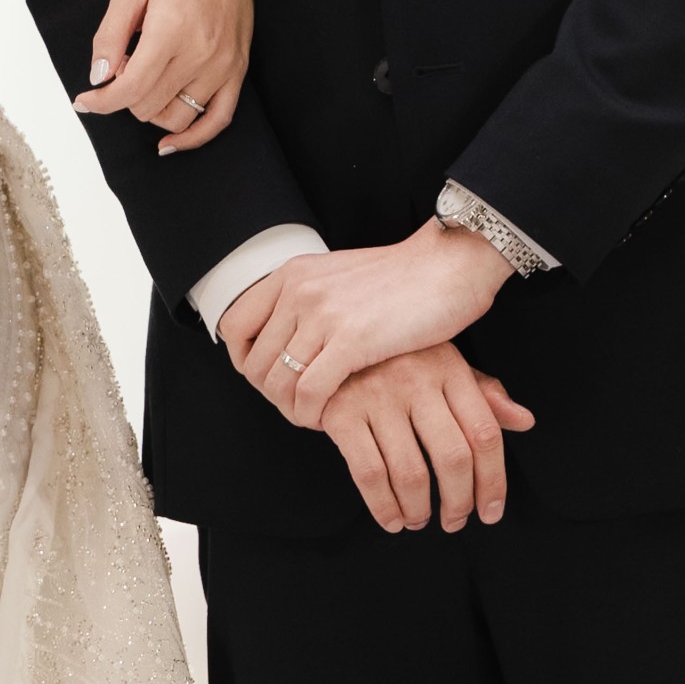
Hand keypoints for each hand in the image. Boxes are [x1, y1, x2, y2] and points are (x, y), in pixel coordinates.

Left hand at [72, 0, 251, 152]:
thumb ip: (110, 35)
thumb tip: (99, 78)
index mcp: (171, 29)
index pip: (130, 89)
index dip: (101, 102)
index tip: (84, 102)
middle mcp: (200, 53)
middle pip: (148, 107)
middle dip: (125, 95)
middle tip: (124, 68)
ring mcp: (222, 67)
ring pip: (175, 118)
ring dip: (151, 109)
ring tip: (148, 80)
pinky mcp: (237, 73)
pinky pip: (216, 122)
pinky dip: (191, 139)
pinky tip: (167, 144)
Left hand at [223, 220, 514, 426]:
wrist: (451, 264)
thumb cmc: (404, 280)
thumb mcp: (339, 278)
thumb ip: (308, 301)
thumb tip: (284, 338)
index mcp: (292, 274)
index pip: (233, 327)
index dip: (244, 361)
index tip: (271, 377)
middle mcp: (299, 291)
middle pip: (254, 364)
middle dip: (272, 395)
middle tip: (298, 406)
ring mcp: (323, 314)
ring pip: (278, 383)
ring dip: (291, 410)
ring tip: (314, 416)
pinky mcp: (351, 340)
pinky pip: (308, 394)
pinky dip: (311, 415)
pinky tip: (328, 419)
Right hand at [319, 345, 535, 532]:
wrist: (328, 339)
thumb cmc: (394, 357)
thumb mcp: (442, 364)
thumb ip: (482, 395)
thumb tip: (524, 421)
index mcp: (449, 368)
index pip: (484, 434)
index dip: (493, 481)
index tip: (490, 511)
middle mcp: (416, 379)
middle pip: (453, 458)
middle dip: (458, 502)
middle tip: (454, 521)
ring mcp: (376, 396)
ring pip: (411, 473)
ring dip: (418, 510)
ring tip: (419, 520)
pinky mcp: (341, 414)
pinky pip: (369, 474)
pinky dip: (383, 507)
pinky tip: (391, 518)